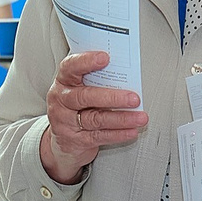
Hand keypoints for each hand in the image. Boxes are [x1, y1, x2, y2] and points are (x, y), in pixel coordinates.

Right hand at [40, 50, 147, 182]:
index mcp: (63, 82)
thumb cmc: (76, 107)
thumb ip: (96, 80)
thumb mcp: (80, 89)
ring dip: (121, 118)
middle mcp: (61, 100)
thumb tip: (125, 75)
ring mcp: (65, 122)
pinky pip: (99, 136)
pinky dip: (118, 134)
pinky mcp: (75, 140)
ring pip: (96, 119)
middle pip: (85, 97)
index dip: (86, 62)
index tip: (105, 58)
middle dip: (112, 97)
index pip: (70, 67)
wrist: (62, 142)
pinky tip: (131, 130)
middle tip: (134, 98)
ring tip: (140, 117)